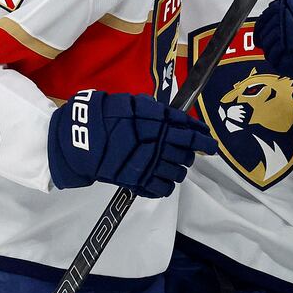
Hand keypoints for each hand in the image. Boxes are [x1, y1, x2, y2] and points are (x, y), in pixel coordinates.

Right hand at [47, 89, 216, 197]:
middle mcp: (160, 145)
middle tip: (184, 154)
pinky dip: (165, 185)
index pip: (191, 133)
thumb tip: (178, 118)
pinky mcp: (140, 181)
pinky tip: (159, 179)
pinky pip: (164, 188)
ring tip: (169, 167)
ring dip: (177, 170)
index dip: (203, 140)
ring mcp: (151, 165)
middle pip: (187, 155)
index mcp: (160, 124)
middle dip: (189, 155)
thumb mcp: (134, 104)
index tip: (210, 143)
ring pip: (178, 173)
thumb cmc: (106, 115)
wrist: (82, 137)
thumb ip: (158, 112)